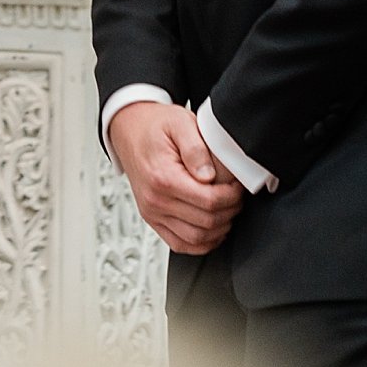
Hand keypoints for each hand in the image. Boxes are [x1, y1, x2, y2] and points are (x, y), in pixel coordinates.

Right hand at [111, 100, 243, 254]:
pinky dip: (201, 243)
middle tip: (237, 196)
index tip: (238, 186)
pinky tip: (213, 229)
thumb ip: (196, 148)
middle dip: (230, 211)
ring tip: (227, 210)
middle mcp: (155, 200)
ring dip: (219, 229)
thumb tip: (209, 175)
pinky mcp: (152, 220)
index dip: (232, 196)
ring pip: (196, 239)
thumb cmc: (154, 126)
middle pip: (206, 222)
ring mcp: (152, 212)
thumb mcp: (179, 123)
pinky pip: (180, 244)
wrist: (129, 130)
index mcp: (163, 177)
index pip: (209, 201)